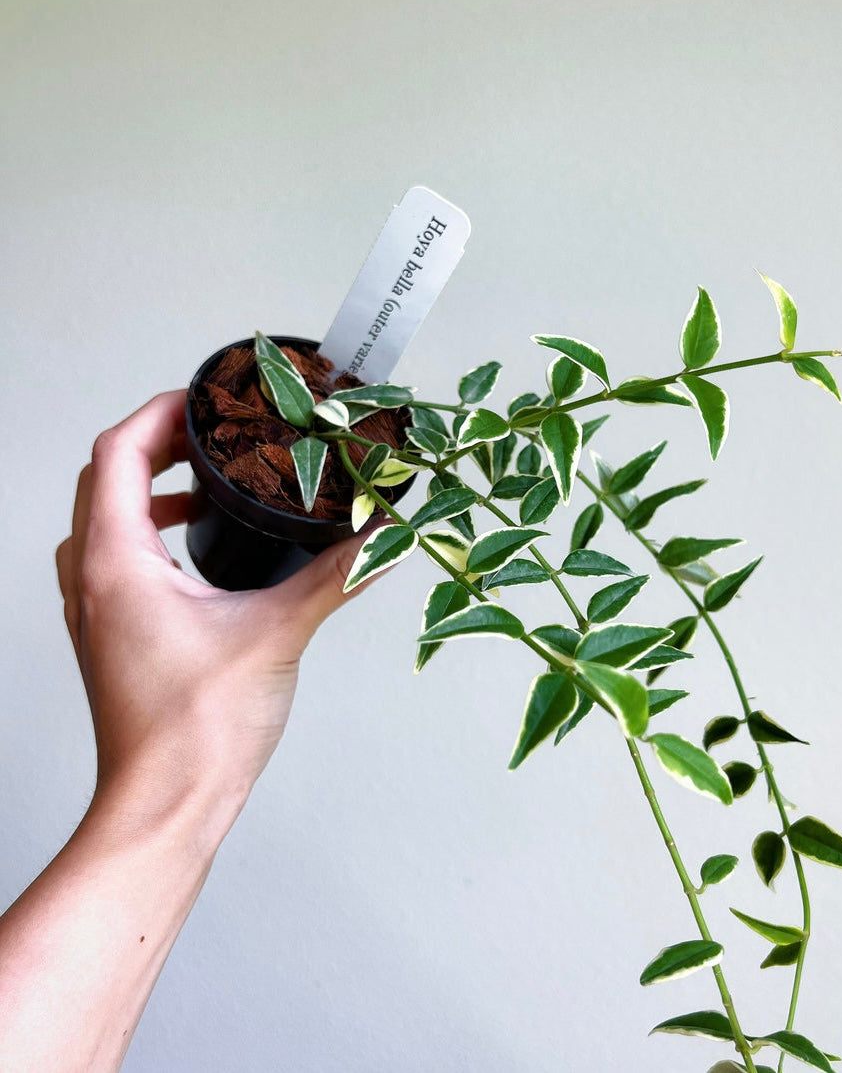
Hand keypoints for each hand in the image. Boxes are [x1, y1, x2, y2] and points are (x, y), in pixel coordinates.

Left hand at [55, 390, 377, 829]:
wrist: (165, 807)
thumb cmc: (198, 730)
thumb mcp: (279, 633)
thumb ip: (336, 575)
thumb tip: (384, 537)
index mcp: (117, 563)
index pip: (118, 453)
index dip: (161, 412)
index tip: (208, 401)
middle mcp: (92, 580)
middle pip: (106, 478)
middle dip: (159, 443)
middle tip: (216, 432)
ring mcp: (93, 611)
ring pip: (103, 518)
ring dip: (150, 487)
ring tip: (210, 482)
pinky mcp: (109, 636)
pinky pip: (114, 558)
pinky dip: (149, 531)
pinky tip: (201, 549)